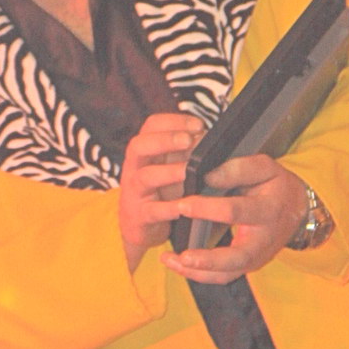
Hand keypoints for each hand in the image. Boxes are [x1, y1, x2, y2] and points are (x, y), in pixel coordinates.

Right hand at [119, 113, 204, 273]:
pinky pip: (152, 210)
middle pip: (139, 145)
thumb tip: (213, 139)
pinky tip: (183, 206)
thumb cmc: (162, 192)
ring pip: (145, 177)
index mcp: (145, 151)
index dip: (174, 121)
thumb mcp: (172, 167)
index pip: (152, 126)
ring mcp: (135, 192)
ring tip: (187, 172)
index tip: (199, 125)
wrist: (139, 226)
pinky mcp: (139, 216)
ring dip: (168, 172)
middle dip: (164, 140)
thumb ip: (187, 153)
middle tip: (188, 140)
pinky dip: (167, 208)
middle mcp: (135, 167)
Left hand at [162, 154, 309, 285]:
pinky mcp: (247, 266)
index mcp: (268, 210)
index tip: (182, 204)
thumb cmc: (275, 186)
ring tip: (170, 261)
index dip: (207, 209)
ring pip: (228, 274)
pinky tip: (177, 265)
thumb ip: (237, 169)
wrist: (297, 210)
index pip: (235, 212)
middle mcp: (263, 240)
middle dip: (207, 258)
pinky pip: (222, 277)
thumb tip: (207, 177)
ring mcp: (256, 257)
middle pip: (237, 257)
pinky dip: (199, 275)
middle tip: (182, 255)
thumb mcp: (264, 168)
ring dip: (198, 272)